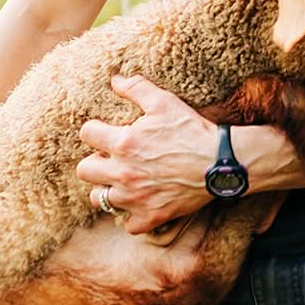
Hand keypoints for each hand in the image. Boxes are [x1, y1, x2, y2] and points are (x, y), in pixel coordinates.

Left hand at [77, 74, 220, 235]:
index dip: (96, 130)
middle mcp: (122, 173)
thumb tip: (115, 80)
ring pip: (99, 199)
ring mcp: (134, 198)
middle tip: (112, 158)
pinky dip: (131, 215)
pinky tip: (140, 203)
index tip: (107, 132)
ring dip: (108, 189)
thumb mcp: (165, 102)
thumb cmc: (192, 131)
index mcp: (123, 143)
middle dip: (95, 162)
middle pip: (84, 170)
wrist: (220, 163)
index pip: (87, 134)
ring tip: (123, 181)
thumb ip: (137, 89)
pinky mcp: (150, 216)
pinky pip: (127, 224)